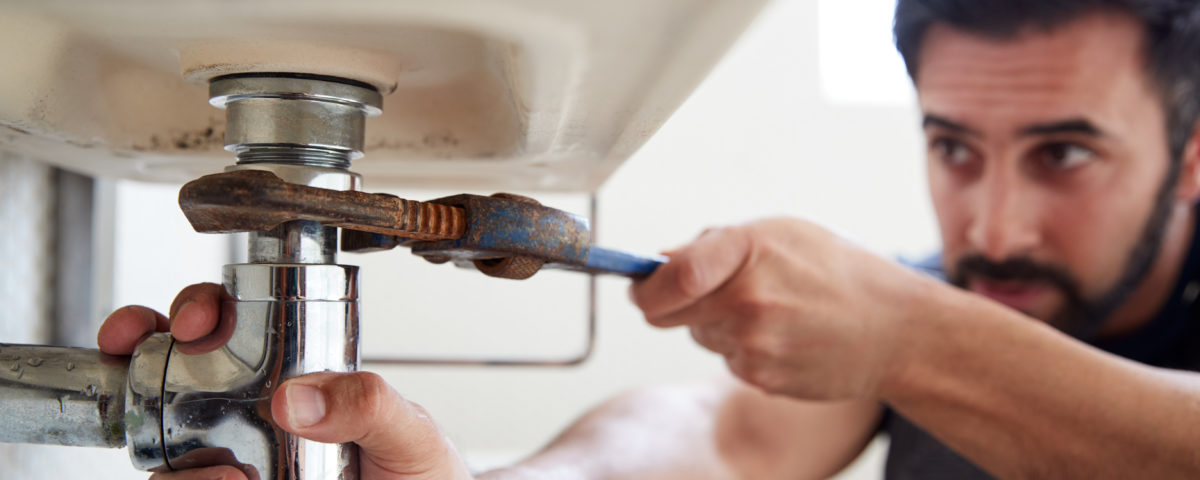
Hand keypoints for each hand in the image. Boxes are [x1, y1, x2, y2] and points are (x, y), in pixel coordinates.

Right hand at [98, 284, 473, 479]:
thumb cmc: (422, 473)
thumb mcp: (408, 430)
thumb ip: (369, 404)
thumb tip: (297, 397)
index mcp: (295, 379)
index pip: (233, 326)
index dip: (199, 309)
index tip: (195, 318)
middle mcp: (253, 418)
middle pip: (172, 374)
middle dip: (141, 353)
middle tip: (142, 349)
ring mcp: (235, 464)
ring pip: (163, 447)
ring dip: (168, 449)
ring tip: (226, 473)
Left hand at [630, 218, 936, 400]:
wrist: (895, 330)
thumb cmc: (838, 273)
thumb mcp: (779, 233)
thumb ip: (714, 245)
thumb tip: (660, 261)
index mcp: (749, 251)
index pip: (671, 274)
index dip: (643, 283)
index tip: (637, 283)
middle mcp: (748, 300)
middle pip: (665, 313)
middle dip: (669, 303)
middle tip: (697, 291)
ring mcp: (753, 345)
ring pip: (697, 336)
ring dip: (714, 323)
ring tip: (767, 309)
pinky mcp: (760, 378)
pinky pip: (726, 360)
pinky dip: (741, 348)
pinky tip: (781, 335)